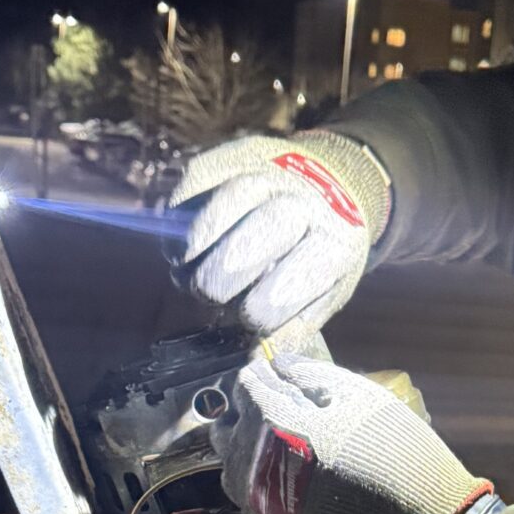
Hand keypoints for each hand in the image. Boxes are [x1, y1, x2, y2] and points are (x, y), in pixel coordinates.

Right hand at [170, 131, 389, 336]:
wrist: (334, 178)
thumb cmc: (322, 250)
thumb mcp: (327, 290)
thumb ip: (294, 325)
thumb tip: (254, 357)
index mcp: (335, 241)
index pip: (291, 283)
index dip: (260, 310)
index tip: (247, 319)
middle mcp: (303, 200)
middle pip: (250, 242)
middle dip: (221, 280)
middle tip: (212, 295)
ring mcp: (267, 171)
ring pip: (218, 208)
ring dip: (193, 251)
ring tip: (189, 273)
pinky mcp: (231, 155)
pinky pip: (193, 188)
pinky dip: (178, 223)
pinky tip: (184, 248)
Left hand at [218, 349, 489, 513]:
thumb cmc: (393, 450)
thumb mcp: (357, 394)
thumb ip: (307, 374)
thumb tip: (276, 364)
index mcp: (269, 419)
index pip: (244, 387)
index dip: (263, 381)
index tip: (278, 385)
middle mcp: (250, 465)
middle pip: (229, 434)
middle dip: (250, 423)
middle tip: (283, 425)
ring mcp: (259, 509)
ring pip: (236, 478)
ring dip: (256, 464)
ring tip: (291, 463)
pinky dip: (276, 504)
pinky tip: (305, 500)